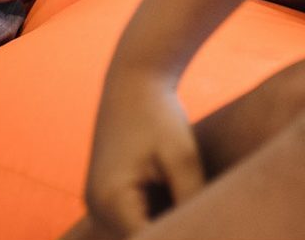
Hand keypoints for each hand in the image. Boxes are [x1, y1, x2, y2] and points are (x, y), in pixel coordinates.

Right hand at [83, 68, 203, 235]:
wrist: (134, 80)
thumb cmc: (160, 114)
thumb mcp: (183, 158)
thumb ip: (191, 199)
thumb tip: (206, 230)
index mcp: (111, 201)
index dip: (180, 237)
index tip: (207, 227)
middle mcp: (96, 210)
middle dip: (173, 234)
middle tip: (206, 221)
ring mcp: (98, 207)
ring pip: (136, 235)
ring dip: (163, 229)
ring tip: (192, 206)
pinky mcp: (106, 200)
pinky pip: (132, 223)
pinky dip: (156, 219)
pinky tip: (180, 204)